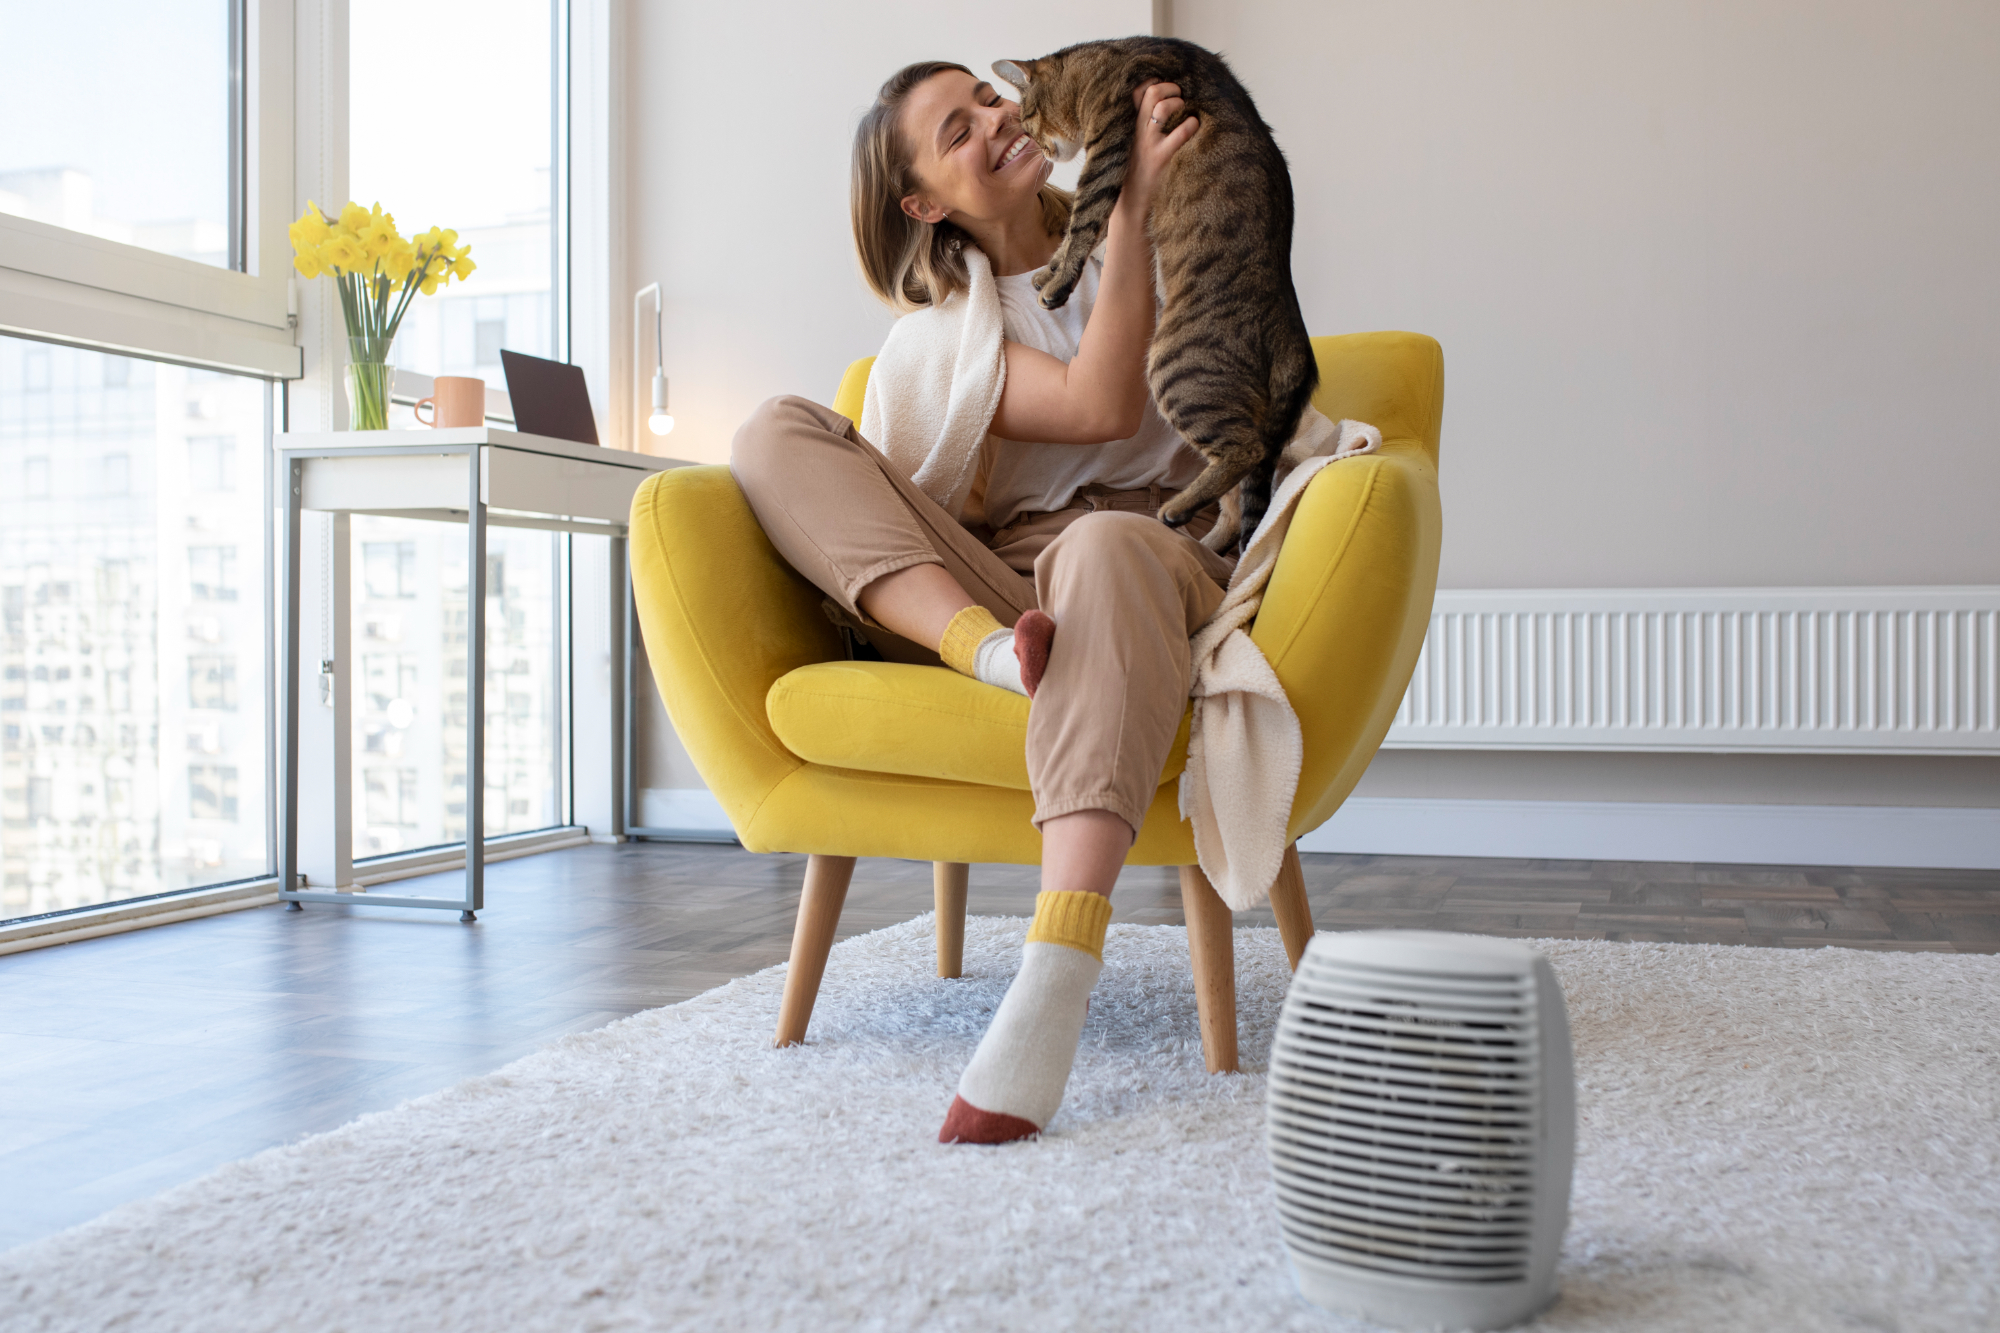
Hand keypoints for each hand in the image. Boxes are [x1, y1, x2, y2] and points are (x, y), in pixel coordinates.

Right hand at [1118, 82, 1197, 218]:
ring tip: (1186, 111)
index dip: (1151, 82)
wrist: (1131, 204)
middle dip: (1170, 87)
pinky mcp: (1162, 158)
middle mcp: (1139, 130)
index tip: (1163, 87)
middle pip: (1151, 92)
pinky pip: (1181, 132)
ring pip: (1163, 107)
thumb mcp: (1131, 144)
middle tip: (1179, 96)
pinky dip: (1192, 124)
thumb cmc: (1136, 171)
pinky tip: (1194, 127)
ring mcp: (1150, 143)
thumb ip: (1141, 125)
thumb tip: (1160, 104)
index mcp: (1130, 125)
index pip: (1135, 91)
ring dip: (1179, 102)